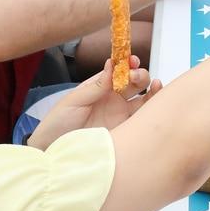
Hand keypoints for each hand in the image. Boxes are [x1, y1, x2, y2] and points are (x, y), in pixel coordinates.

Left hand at [26, 55, 159, 149]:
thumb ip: (96, 85)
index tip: (131, 60)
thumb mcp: (74, 100)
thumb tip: (112, 63)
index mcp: (102, 87)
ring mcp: (122, 114)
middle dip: (139, 74)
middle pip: (136, 81)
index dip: (128, 63)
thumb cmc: (58, 123)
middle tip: (134, 76)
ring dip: (152, 87)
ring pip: (144, 97)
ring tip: (154, 84)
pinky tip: (157, 100)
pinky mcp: (126, 130)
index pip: (120, 70)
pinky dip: (154, 107)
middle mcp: (114, 98)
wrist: (52, 150)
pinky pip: (144, 118)